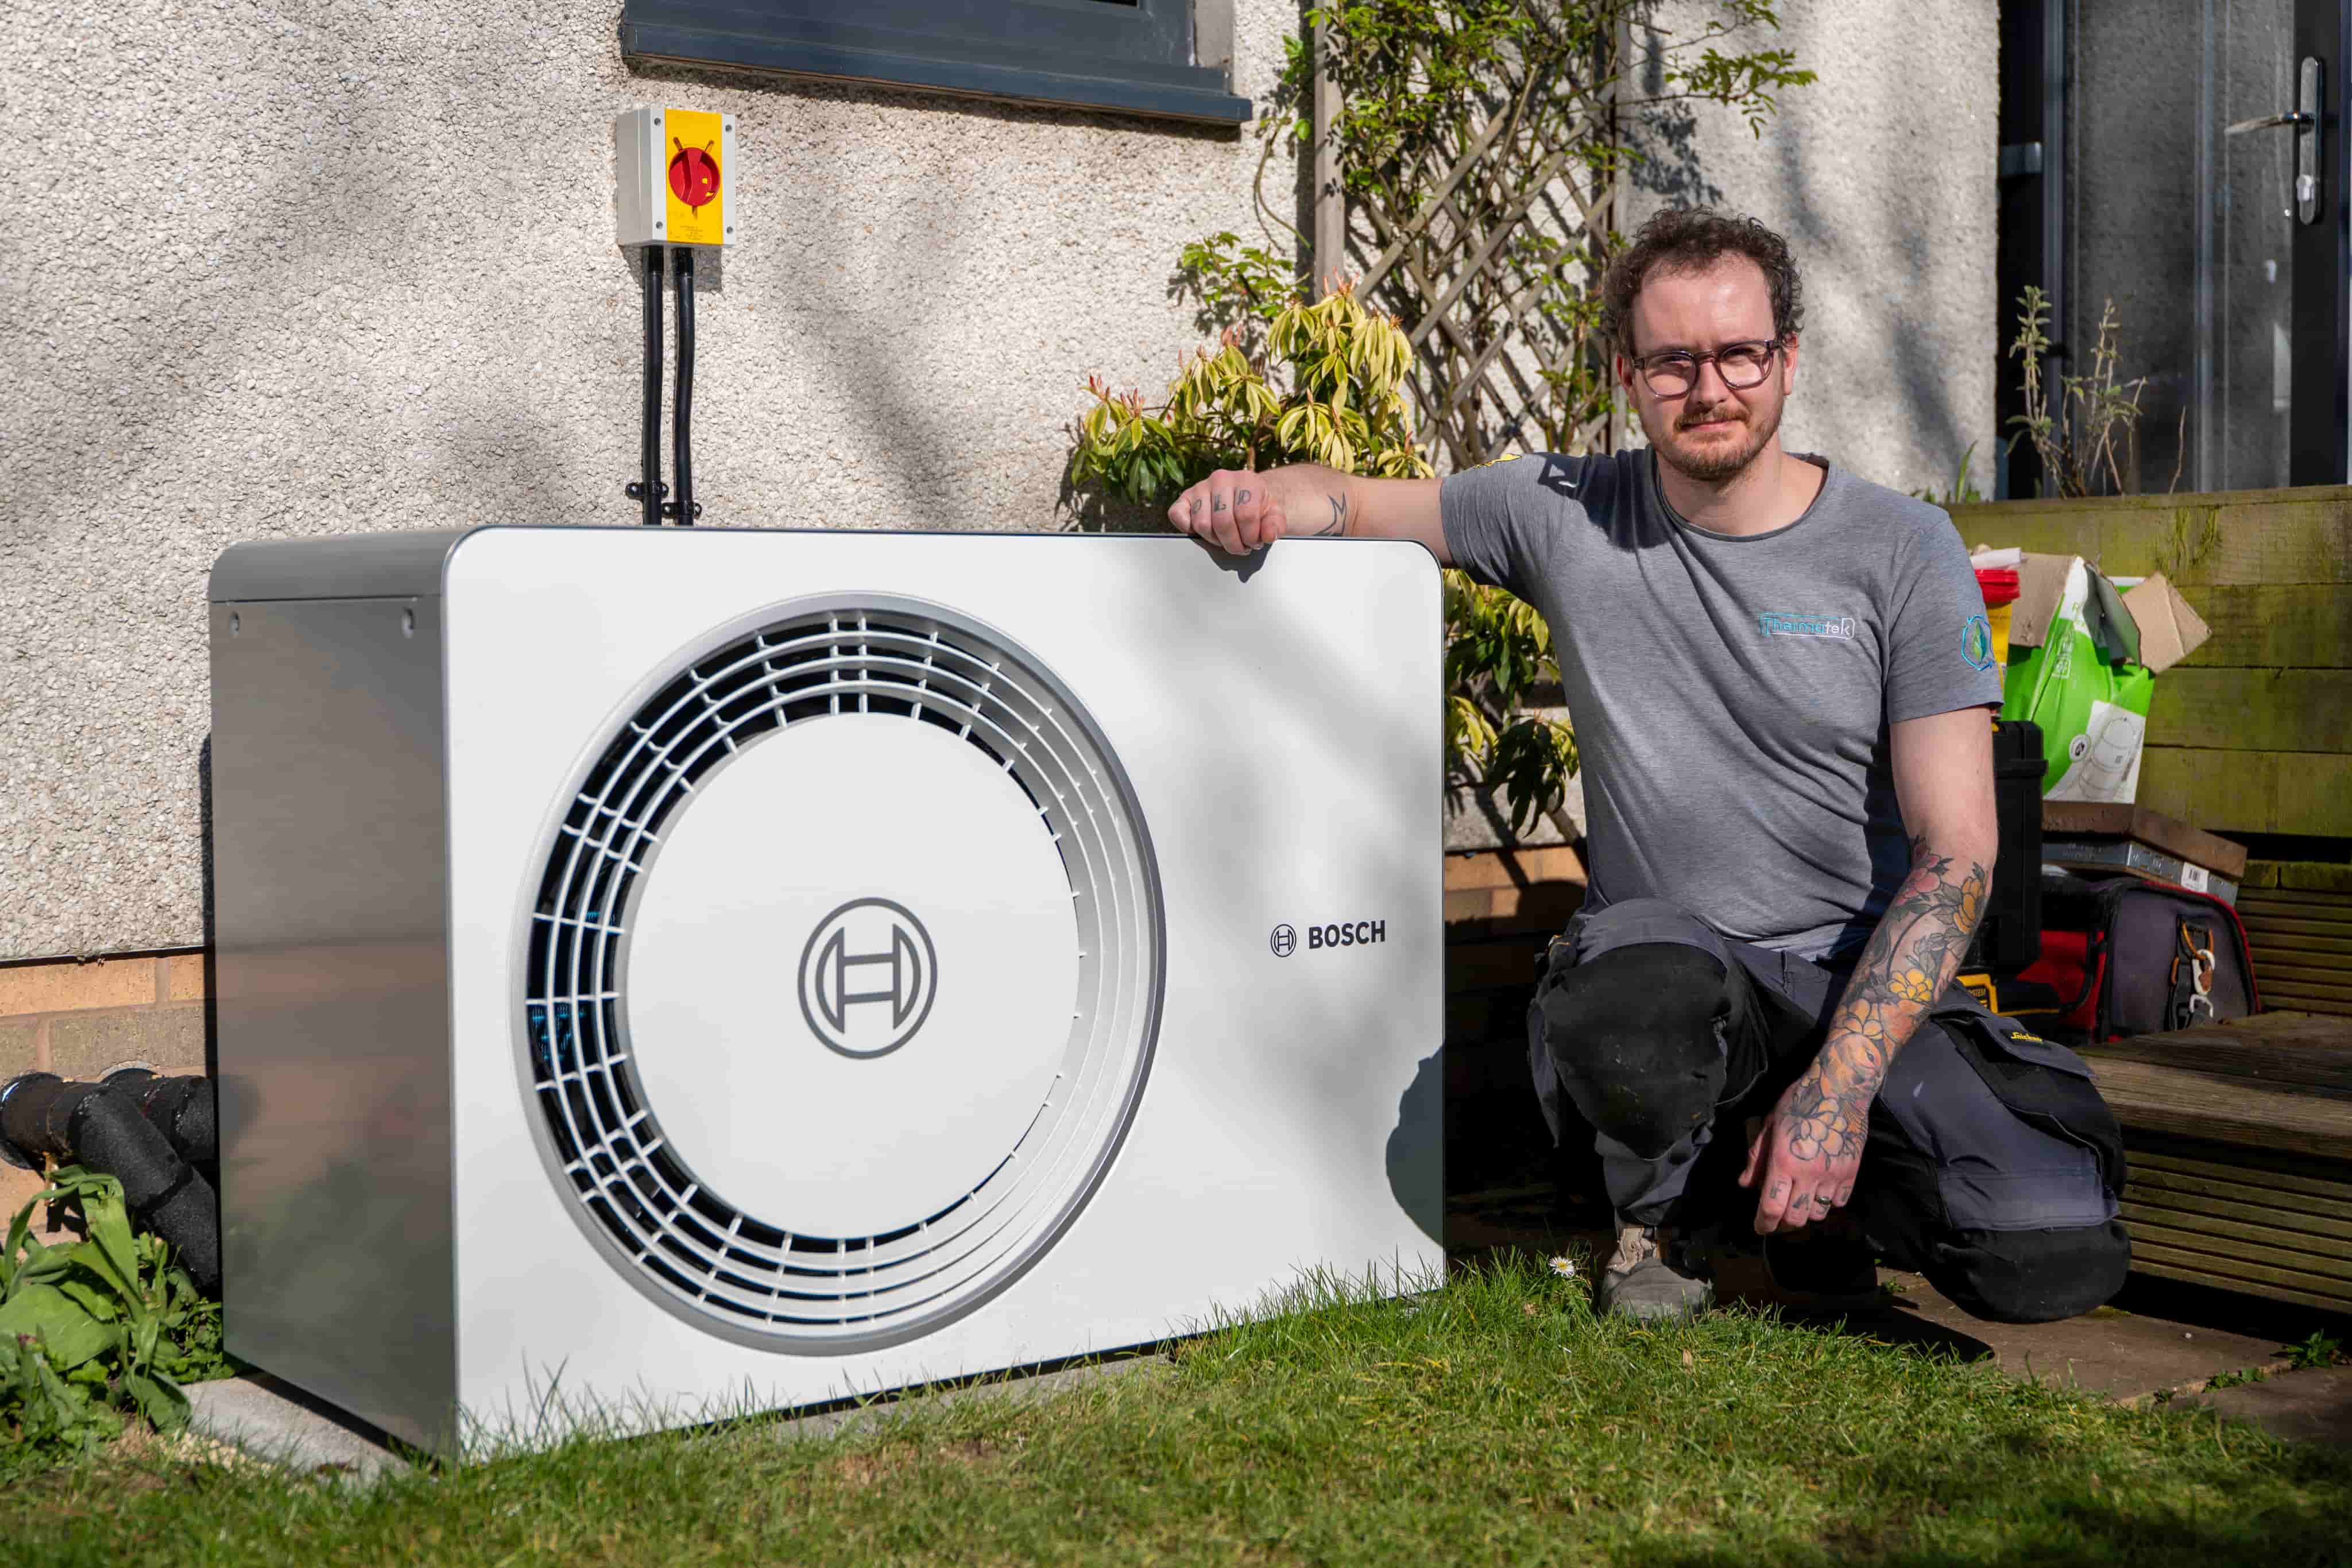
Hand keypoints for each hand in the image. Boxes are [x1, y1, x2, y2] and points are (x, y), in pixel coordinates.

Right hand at [1167, 468, 1307, 554]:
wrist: (1244, 496)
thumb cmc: (1258, 507)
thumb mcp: (1274, 514)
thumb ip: (1275, 525)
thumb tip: (1268, 536)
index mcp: (1246, 479)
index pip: (1246, 516)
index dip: (1251, 537)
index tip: (1254, 542)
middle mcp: (1221, 478)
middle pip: (1223, 522)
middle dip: (1233, 543)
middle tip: (1241, 546)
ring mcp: (1200, 486)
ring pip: (1202, 524)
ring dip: (1215, 540)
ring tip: (1226, 539)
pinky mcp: (1184, 497)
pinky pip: (1177, 515)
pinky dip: (1187, 528)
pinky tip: (1205, 532)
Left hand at [1739, 1063, 1869, 1233]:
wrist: (1840, 1088)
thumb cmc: (1799, 1101)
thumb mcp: (1770, 1125)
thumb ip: (1757, 1157)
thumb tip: (1746, 1184)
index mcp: (1783, 1162)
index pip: (1771, 1208)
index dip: (1764, 1224)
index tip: (1760, 1228)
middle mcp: (1808, 1174)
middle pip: (1796, 1219)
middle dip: (1784, 1222)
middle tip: (1780, 1213)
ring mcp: (1833, 1175)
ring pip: (1818, 1214)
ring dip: (1807, 1211)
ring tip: (1801, 1197)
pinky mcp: (1851, 1172)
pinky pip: (1839, 1202)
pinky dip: (1828, 1202)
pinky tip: (1821, 1188)